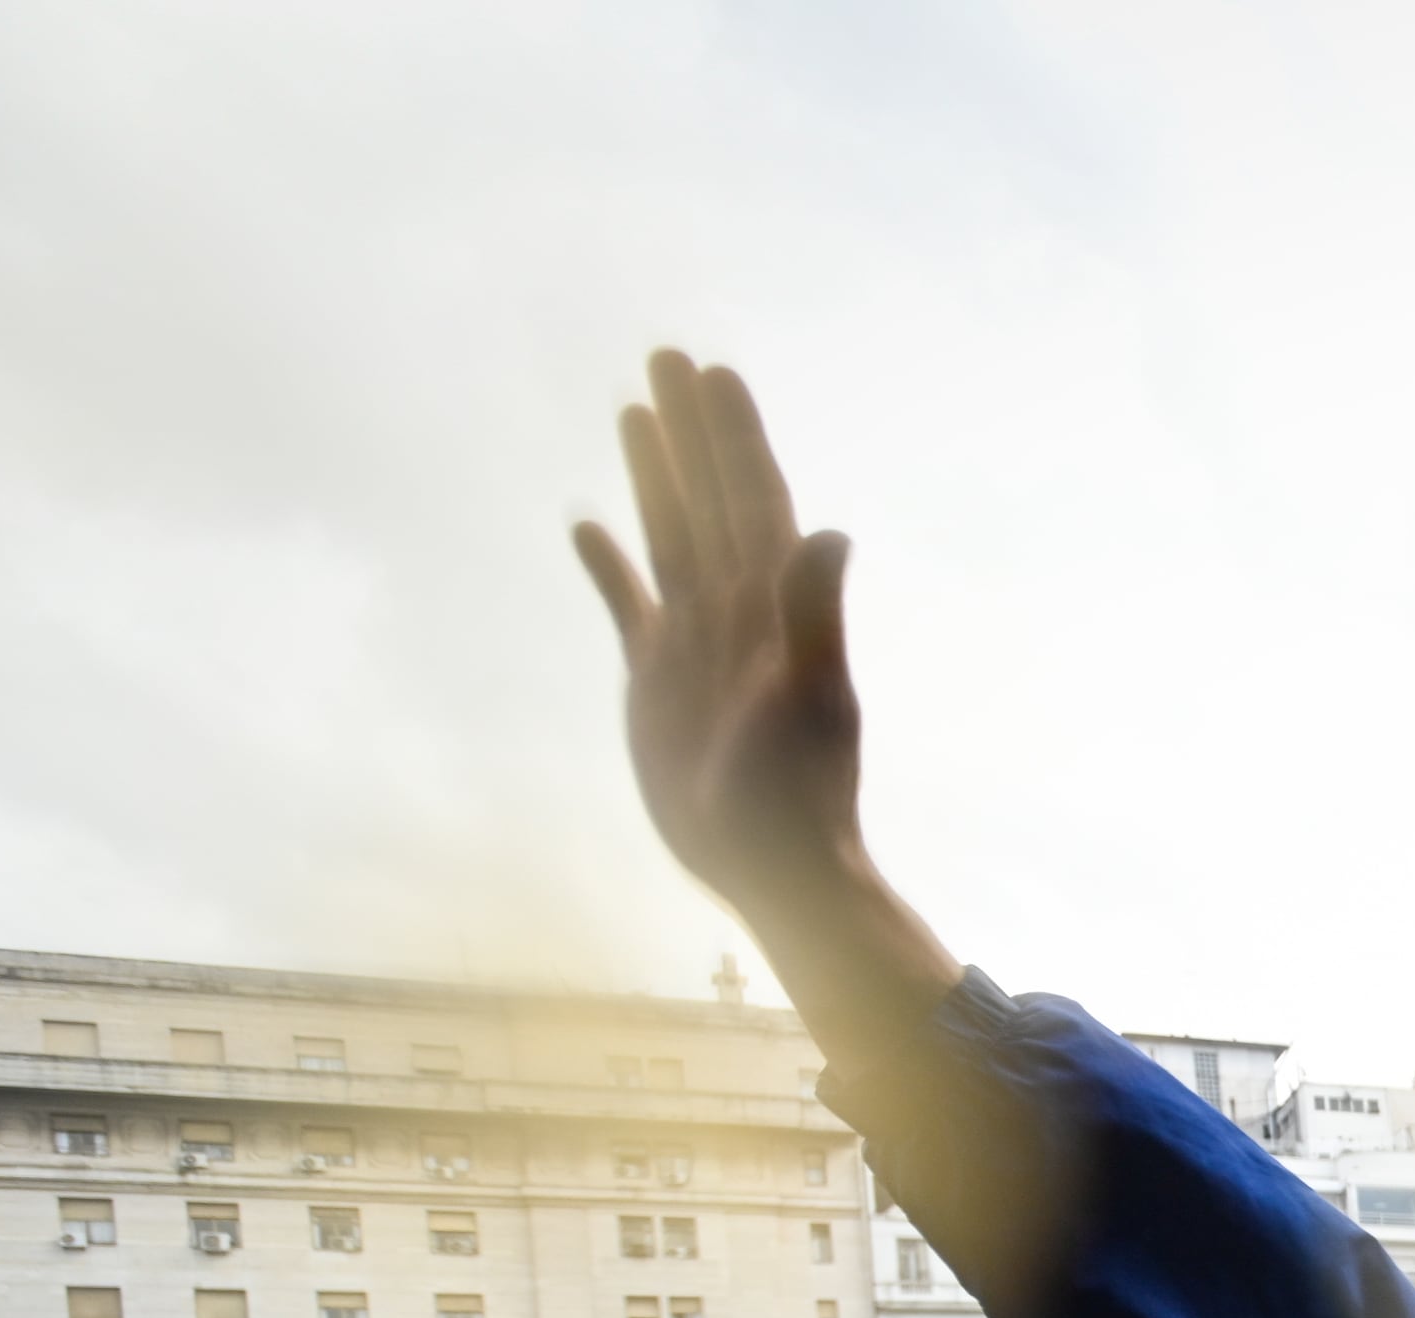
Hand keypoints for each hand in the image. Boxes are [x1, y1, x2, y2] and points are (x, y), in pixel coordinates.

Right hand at [574, 353, 878, 928]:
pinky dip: (609, 562)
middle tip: (668, 357)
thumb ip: (813, 613)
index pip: (753, 498)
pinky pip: (628, 601)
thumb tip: (827, 530)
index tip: (714, 373)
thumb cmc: (797, 790)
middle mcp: (734, 609)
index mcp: (775, 604)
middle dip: (692, 431)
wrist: (767, 863)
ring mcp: (693, 639)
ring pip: (669, 534)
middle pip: (708, 497)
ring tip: (634, 410)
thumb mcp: (809, 696)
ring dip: (655, 476)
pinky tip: (587, 522)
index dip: (735, 436)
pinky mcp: (656, 678)